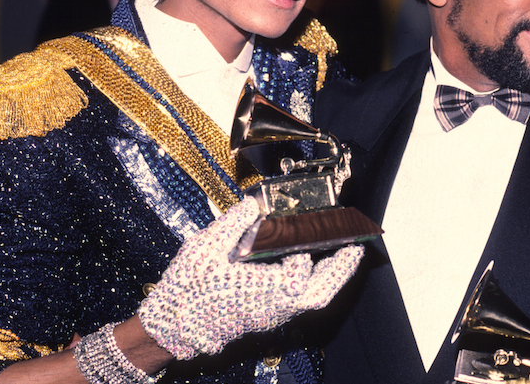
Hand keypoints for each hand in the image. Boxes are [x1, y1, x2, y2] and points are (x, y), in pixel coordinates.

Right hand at [138, 197, 362, 359]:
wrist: (173, 325)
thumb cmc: (188, 287)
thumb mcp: (206, 247)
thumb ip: (233, 223)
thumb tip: (253, 203)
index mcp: (260, 290)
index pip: (298, 274)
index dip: (306, 253)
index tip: (311, 227)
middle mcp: (273, 306)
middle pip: (319, 293)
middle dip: (341, 270)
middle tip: (356, 246)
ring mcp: (271, 315)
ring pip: (313, 300)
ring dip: (331, 277)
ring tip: (343, 253)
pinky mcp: (266, 317)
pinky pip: (302, 301)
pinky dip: (315, 283)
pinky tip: (312, 264)